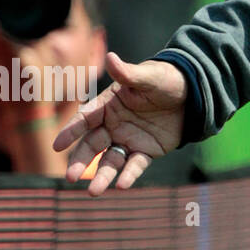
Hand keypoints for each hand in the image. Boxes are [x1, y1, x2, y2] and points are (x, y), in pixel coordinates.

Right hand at [53, 52, 186, 195]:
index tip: (58, 145)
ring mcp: (128, 140)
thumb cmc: (165, 80)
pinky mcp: (146, 151)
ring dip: (102, 176)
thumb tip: (110, 57)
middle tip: (70, 176)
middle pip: (92, 145)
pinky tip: (123, 185)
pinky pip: (135, 164)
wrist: (192, 93)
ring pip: (110, 161)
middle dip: (80, 160)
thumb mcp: (147, 76)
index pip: (85, 119)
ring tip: (94, 192)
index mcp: (107, 106)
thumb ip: (128, 73)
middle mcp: (113, 125)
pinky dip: (129, 175)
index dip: (71, 131)